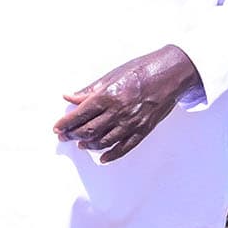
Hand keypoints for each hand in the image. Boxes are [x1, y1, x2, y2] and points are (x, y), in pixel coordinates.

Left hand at [55, 45, 202, 161]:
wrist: (170, 73)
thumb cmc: (141, 70)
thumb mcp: (111, 75)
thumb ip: (89, 89)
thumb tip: (70, 96)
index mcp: (107, 96)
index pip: (80, 114)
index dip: (66, 123)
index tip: (57, 127)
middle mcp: (117, 112)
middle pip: (89, 130)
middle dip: (72, 135)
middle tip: (63, 137)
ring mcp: (131, 123)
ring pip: (104, 141)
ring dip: (89, 145)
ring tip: (81, 145)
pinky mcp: (143, 130)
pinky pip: (125, 147)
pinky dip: (112, 154)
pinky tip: (103, 157)